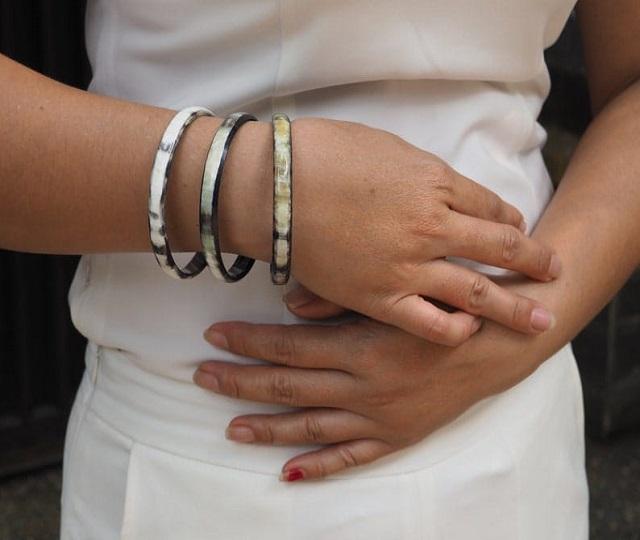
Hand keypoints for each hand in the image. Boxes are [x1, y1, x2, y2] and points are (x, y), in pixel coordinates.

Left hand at [193, 313, 542, 481]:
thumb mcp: (397, 294)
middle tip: (202, 377)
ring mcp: (379, 417)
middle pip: (288, 386)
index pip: (288, 345)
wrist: (501, 344)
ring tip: (230, 427)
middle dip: (241, 382)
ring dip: (267, 427)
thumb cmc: (448, 309)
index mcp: (361, 346)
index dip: (248, 341)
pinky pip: (351, 457)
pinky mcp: (397, 436)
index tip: (214, 335)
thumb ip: (342, 300)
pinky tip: (289, 473)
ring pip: (309, 425)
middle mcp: (363, 386)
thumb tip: (289, 306)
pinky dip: (319, 466)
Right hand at [284, 118, 559, 343]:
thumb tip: (441, 188)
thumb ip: (422, 171)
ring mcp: (409, 265)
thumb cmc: (323, 153)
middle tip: (554, 271)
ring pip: (477, 290)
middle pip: (500, 246)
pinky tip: (469, 332)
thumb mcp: (386, 146)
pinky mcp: (378, 298)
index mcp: (435, 182)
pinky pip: (430, 324)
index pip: (491, 205)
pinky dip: (455, 330)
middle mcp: (433, 226)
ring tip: (539, 318)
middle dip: (534, 260)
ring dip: (514, 304)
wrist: (274, 186)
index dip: (509, 218)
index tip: (516, 228)